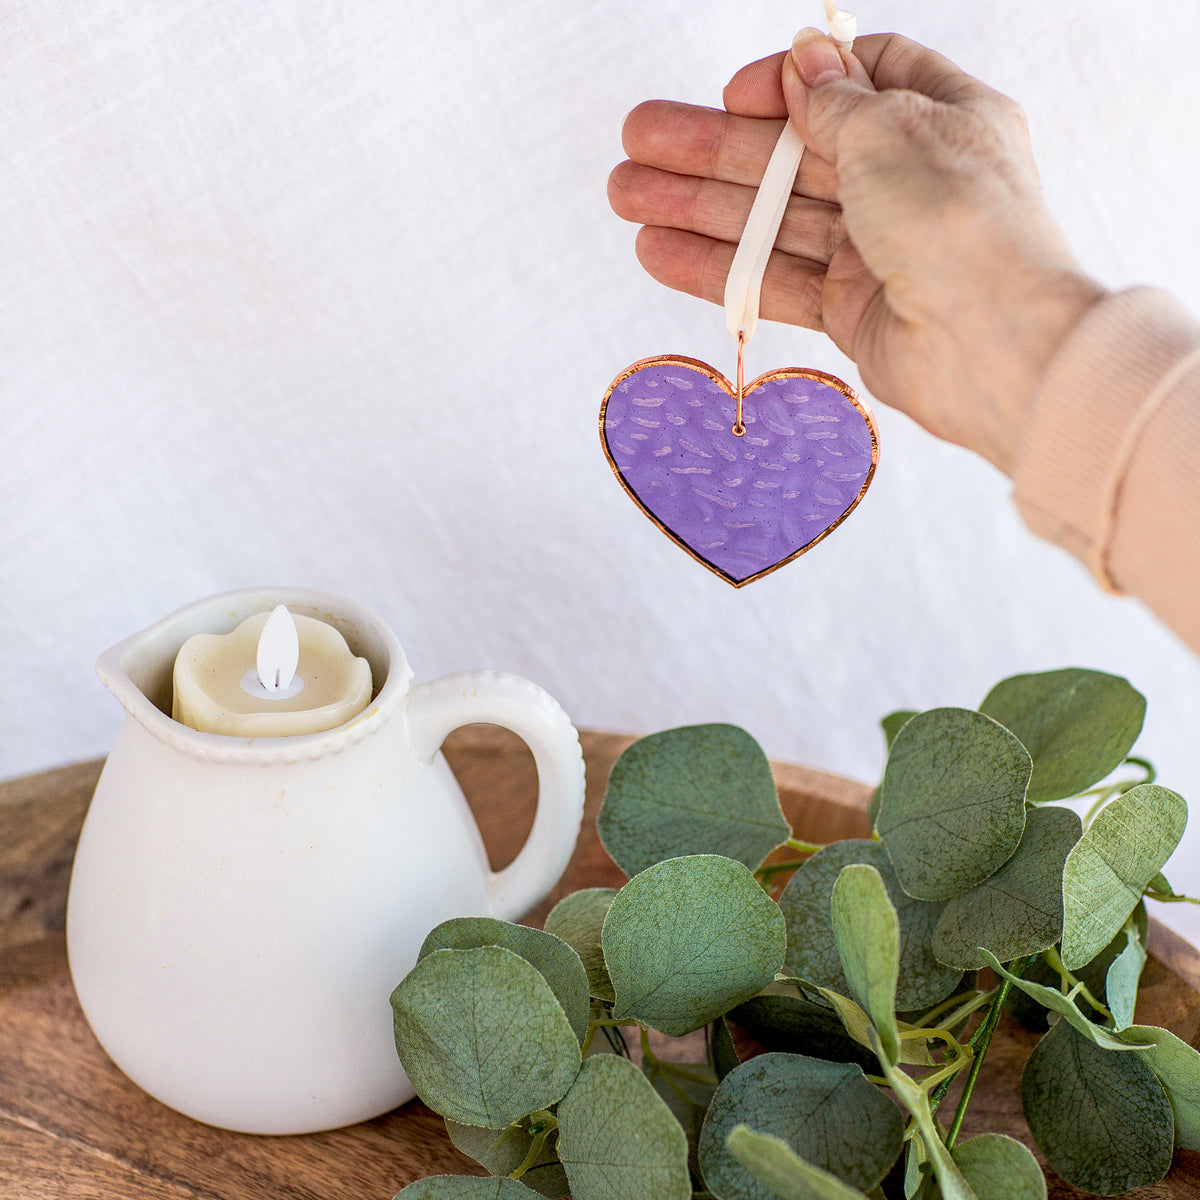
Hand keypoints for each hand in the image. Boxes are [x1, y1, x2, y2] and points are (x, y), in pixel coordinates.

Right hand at [608, 31, 1106, 473]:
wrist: (992, 347)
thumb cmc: (962, 223)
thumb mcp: (893, 130)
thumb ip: (836, 100)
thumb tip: (806, 58)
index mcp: (939, 117)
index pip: (854, 81)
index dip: (790, 82)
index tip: (736, 95)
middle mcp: (908, 180)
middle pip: (792, 155)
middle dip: (710, 148)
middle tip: (637, 143)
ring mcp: (877, 248)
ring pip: (774, 219)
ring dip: (698, 206)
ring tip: (626, 196)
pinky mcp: (852, 308)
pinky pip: (777, 278)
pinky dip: (722, 266)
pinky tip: (660, 252)